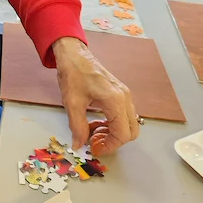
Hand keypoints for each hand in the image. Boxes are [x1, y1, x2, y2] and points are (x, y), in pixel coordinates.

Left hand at [53, 37, 138, 154]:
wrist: (74, 55)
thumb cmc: (73, 74)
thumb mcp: (71, 103)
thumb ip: (77, 127)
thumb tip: (79, 145)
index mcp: (115, 100)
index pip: (123, 134)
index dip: (109, 146)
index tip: (94, 148)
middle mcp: (125, 98)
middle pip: (131, 131)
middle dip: (114, 141)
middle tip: (94, 141)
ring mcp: (125, 95)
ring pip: (129, 124)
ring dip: (113, 133)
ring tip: (92, 131)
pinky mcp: (120, 94)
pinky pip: (123, 116)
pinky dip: (113, 124)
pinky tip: (96, 122)